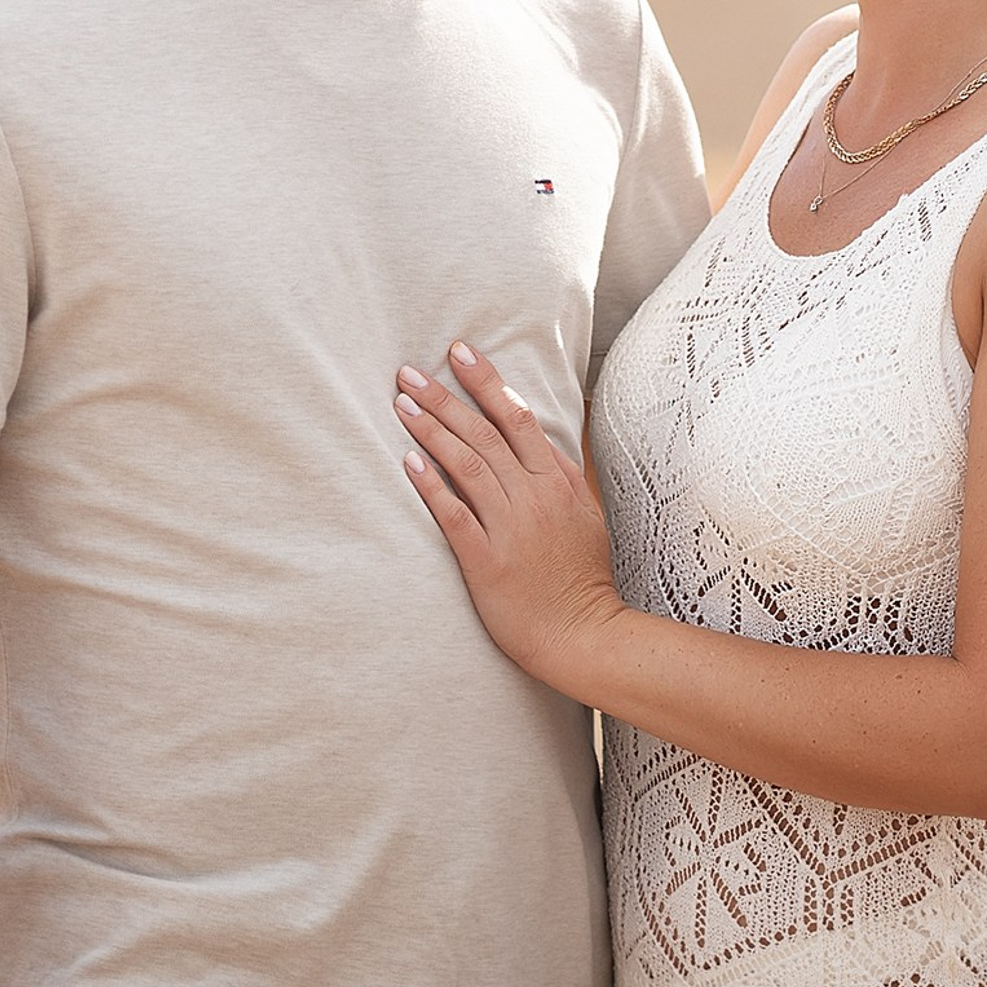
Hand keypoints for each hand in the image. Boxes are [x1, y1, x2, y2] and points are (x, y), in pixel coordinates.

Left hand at [397, 342, 626, 696]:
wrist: (582, 634)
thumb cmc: (581, 577)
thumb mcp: (585, 515)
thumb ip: (560, 475)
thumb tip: (536, 442)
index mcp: (556, 481)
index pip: (517, 417)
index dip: (486, 382)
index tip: (459, 352)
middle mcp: (533, 496)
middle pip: (484, 433)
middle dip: (443, 397)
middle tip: (409, 371)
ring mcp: (510, 527)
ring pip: (466, 465)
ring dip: (431, 431)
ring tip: (401, 405)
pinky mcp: (486, 561)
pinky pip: (453, 514)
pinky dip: (431, 485)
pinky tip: (408, 461)